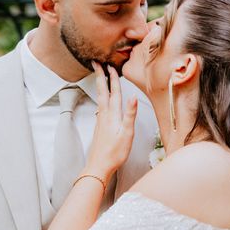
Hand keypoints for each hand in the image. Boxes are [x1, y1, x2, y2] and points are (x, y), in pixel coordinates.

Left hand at [84, 61, 137, 180]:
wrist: (99, 166)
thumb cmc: (115, 152)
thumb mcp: (127, 133)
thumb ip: (130, 114)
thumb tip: (133, 96)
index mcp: (112, 115)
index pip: (114, 92)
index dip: (113, 79)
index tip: (110, 65)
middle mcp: (105, 115)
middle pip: (102, 91)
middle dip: (100, 76)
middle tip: (96, 63)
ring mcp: (101, 120)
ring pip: (100, 97)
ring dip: (100, 85)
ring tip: (99, 76)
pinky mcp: (100, 126)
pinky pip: (100, 105)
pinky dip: (101, 96)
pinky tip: (102, 99)